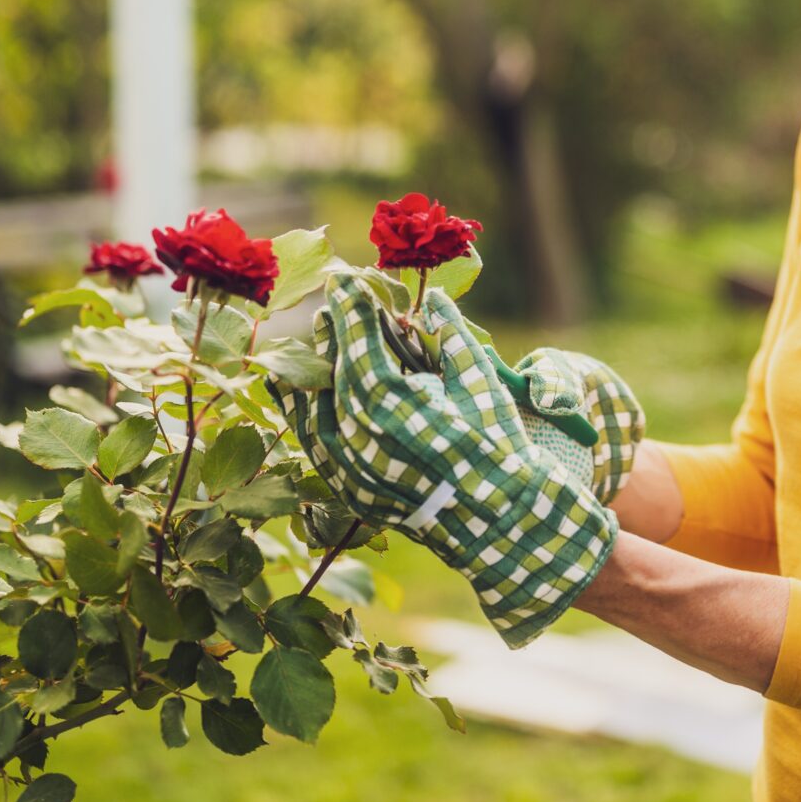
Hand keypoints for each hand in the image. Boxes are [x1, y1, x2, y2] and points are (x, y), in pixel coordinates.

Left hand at [270, 273, 616, 648]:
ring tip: (318, 338)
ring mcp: (352, 470)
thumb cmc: (498, 446)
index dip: (353, 310)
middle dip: (334, 333)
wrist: (501, 520)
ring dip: (312, 369)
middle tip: (335, 300)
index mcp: (396, 407)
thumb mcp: (481, 384)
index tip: (349, 281)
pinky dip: (301, 415)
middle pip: (333, 374)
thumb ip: (451, 336)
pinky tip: (298, 392)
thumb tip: (431, 298)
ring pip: (313, 410)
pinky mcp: (352, 491)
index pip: (359, 346)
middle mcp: (363, 439)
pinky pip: (314, 447)